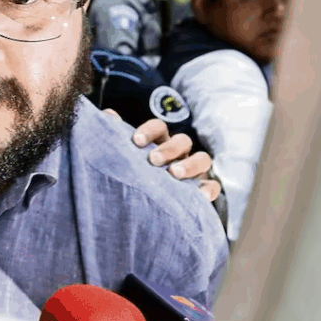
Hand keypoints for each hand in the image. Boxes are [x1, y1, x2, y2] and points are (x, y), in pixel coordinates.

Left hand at [104, 109, 221, 202]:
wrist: (155, 206)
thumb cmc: (140, 174)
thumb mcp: (130, 157)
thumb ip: (119, 137)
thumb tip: (107, 114)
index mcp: (160, 141)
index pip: (159, 127)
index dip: (149, 131)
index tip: (136, 141)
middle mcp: (180, 152)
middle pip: (181, 140)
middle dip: (169, 148)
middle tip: (153, 160)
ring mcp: (195, 170)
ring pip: (202, 159)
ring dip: (190, 164)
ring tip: (174, 174)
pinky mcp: (204, 188)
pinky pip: (213, 186)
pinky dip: (208, 189)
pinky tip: (200, 196)